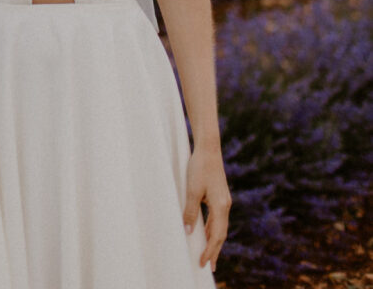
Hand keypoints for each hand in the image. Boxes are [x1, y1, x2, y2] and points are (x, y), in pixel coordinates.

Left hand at [182, 145, 231, 272]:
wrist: (208, 149)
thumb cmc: (199, 167)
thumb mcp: (192, 190)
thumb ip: (191, 211)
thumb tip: (189, 232)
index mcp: (221, 206)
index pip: (217, 235)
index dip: (210, 250)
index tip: (203, 263)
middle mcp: (226, 205)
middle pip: (221, 234)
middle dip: (215, 251)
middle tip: (209, 266)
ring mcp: (224, 200)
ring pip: (220, 226)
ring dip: (214, 240)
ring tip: (208, 254)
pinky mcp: (220, 196)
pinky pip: (218, 218)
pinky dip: (213, 228)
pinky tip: (207, 232)